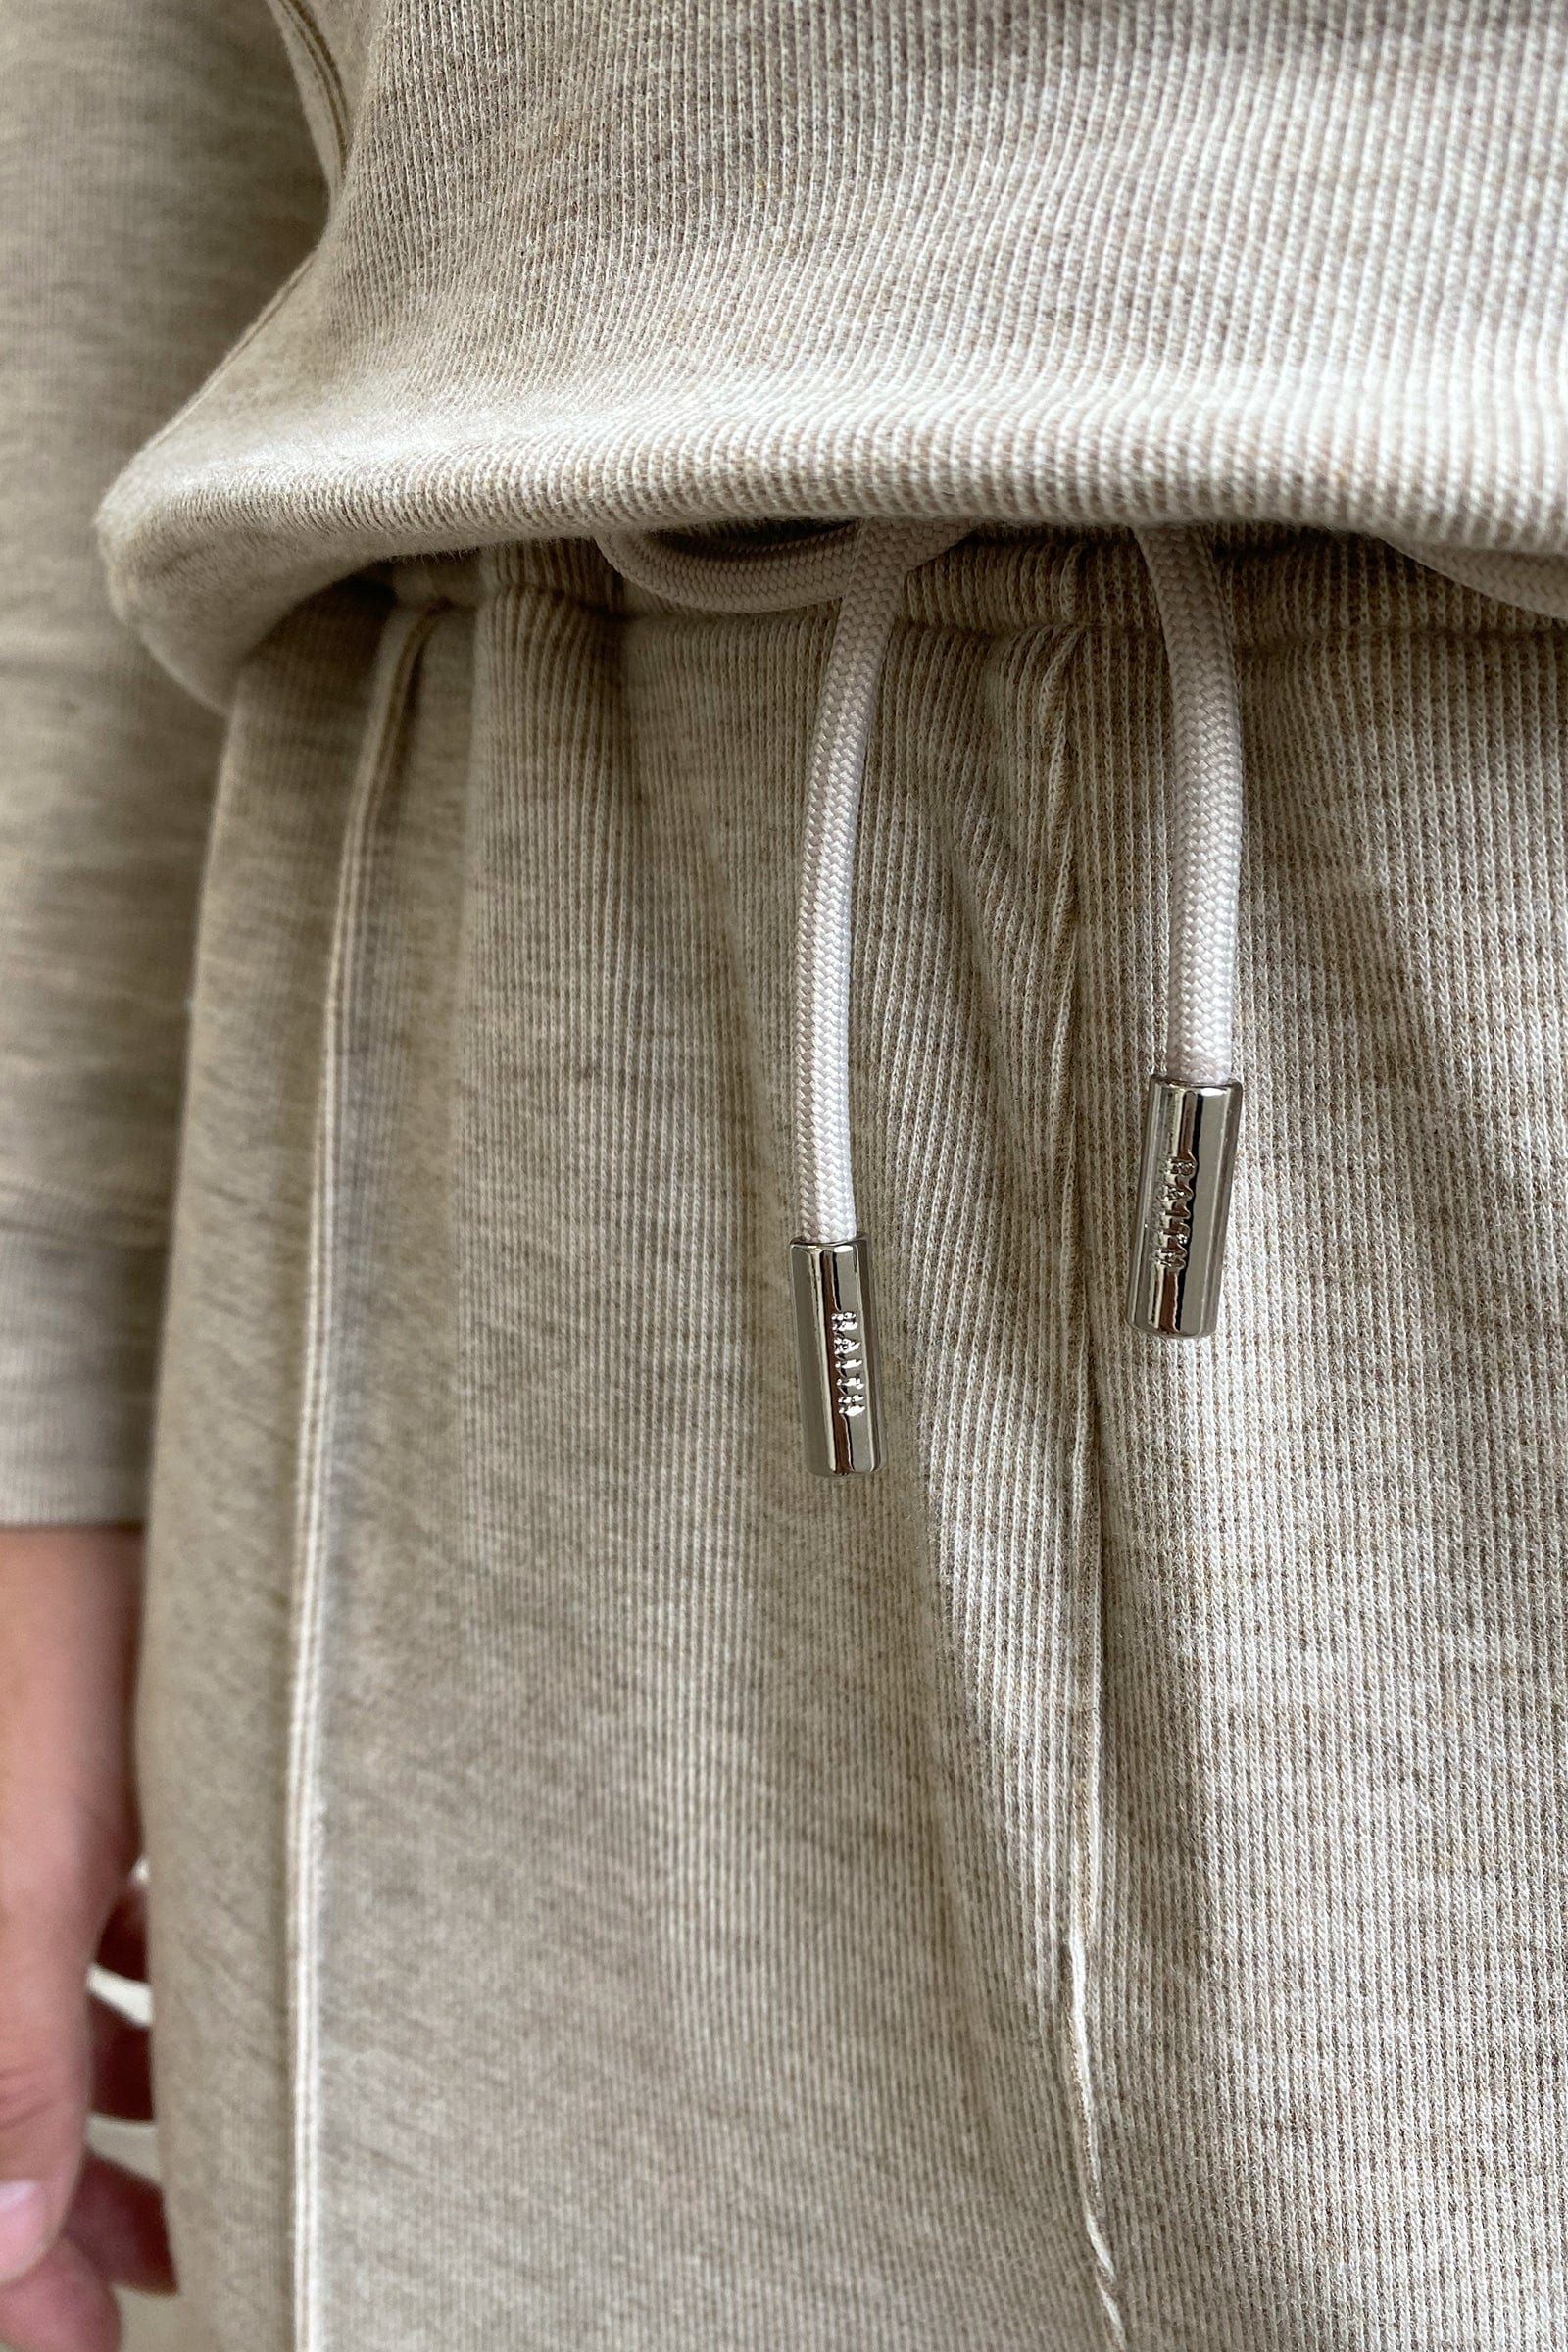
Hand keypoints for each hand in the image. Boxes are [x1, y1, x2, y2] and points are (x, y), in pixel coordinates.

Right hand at [0, 1526, 173, 2351]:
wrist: (89, 1490)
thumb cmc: (51, 1664)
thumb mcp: (28, 1878)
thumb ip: (14, 2061)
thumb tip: (3, 2242)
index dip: (6, 2285)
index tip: (84, 2350)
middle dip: (58, 2220)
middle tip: (146, 2291)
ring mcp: (11, 1871)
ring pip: (47, 2045)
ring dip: (112, 2126)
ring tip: (195, 2200)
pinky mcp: (62, 1821)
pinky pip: (84, 1952)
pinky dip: (140, 2010)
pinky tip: (207, 2034)